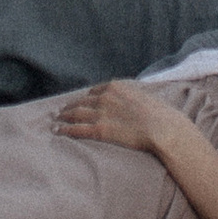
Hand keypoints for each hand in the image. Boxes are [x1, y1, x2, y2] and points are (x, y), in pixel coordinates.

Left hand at [53, 80, 174, 153]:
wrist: (162, 127)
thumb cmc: (159, 114)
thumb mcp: (145, 96)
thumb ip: (133, 96)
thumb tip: (135, 100)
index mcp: (116, 87)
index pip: (94, 92)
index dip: (85, 98)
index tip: (79, 102)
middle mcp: (105, 97)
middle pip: (81, 101)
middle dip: (69, 106)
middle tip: (60, 110)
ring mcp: (101, 113)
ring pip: (75, 114)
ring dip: (63, 117)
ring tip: (55, 119)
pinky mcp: (99, 129)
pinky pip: (77, 129)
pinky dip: (65, 129)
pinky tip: (58, 131)